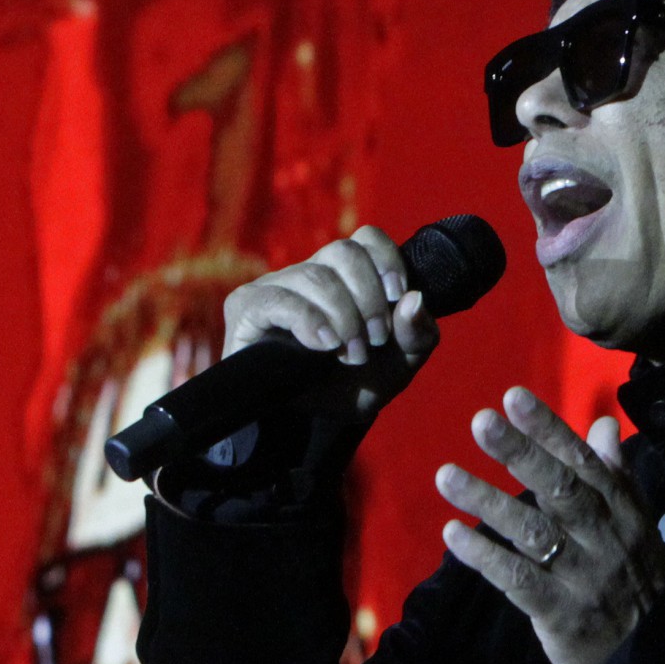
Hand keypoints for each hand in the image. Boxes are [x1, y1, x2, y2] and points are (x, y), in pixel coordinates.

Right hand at [221, 225, 439, 424]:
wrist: (315, 425)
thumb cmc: (354, 386)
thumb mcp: (399, 364)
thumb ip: (418, 334)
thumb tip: (415, 299)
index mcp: (346, 277)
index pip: (366, 239)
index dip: (386, 261)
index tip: (397, 295)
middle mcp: (309, 274)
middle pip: (343, 252)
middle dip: (368, 297)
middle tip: (375, 339)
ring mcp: (275, 287)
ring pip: (314, 276)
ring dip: (342, 317)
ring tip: (350, 354)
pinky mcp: (246, 308)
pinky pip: (277, 299)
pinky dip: (307, 320)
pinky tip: (323, 344)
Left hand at [435, 387, 664, 663]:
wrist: (653, 658)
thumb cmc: (632, 578)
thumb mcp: (636, 524)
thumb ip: (615, 473)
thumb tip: (603, 423)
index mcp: (622, 510)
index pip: (584, 462)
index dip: (550, 429)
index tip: (514, 397)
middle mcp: (605, 537)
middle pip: (561, 489)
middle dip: (521, 452)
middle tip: (481, 420)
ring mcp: (583, 576)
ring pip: (533, 532)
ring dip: (488, 501)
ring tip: (445, 475)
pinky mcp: (562, 614)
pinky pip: (518, 581)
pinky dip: (484, 557)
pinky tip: (452, 535)